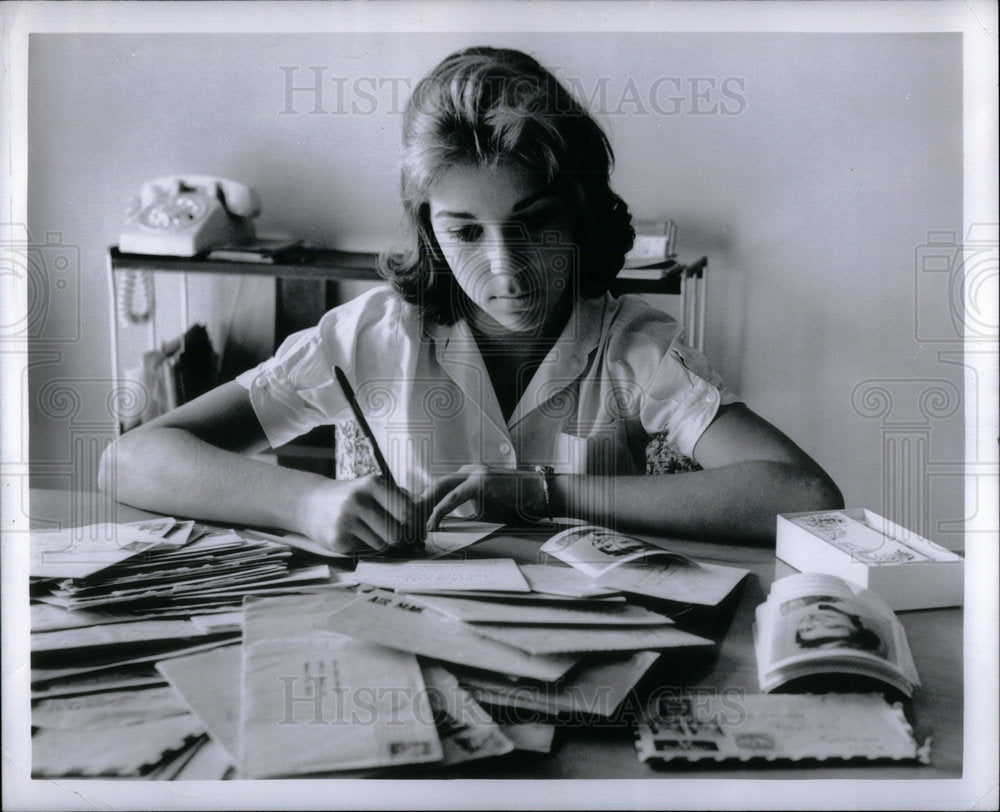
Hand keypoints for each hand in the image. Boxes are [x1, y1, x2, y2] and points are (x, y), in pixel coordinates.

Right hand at [298, 475, 426, 554]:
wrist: (311, 503)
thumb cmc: (353, 496)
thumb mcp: (374, 488)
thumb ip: (400, 498)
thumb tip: (429, 513)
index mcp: (373, 484)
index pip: (407, 511)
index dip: (416, 525)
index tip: (417, 530)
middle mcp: (359, 500)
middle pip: (397, 533)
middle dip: (401, 539)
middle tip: (399, 538)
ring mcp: (346, 520)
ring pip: (382, 545)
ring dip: (383, 544)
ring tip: (373, 533)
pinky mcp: (337, 539)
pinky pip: (365, 551)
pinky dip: (366, 547)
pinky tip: (356, 536)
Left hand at [418, 464, 545, 530]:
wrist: (543, 495)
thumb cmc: (519, 506)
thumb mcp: (488, 511)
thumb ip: (468, 515)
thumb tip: (449, 531)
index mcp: (468, 477)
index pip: (439, 490)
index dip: (424, 506)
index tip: (413, 523)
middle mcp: (469, 471)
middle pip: (434, 486)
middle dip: (417, 505)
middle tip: (405, 525)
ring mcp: (475, 474)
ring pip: (440, 489)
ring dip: (424, 508)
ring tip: (413, 526)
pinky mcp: (481, 482)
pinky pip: (454, 497)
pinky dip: (441, 510)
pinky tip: (432, 523)